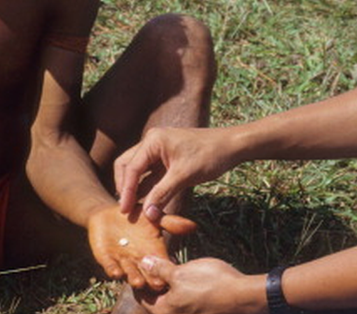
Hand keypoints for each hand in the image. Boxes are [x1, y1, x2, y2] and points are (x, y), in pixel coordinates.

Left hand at [87, 204, 196, 289]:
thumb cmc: (136, 215)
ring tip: (138, 282)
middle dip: (151, 278)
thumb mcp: (154, 217)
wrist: (108, 213)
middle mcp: (140, 261)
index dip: (165, 269)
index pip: (161, 264)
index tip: (170, 274)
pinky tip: (116, 272)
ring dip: (133, 278)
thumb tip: (193, 226)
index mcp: (153, 252)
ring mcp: (123, 262)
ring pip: (129, 273)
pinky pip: (110, 267)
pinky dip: (113, 270)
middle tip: (156, 283)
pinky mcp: (107, 259)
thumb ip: (170, 222)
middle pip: (147, 273)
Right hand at [115, 126, 236, 220]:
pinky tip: (147, 202)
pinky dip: (147, 187)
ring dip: (135, 188)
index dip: (126, 191)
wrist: (232, 146)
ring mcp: (158, 149)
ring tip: (134, 210)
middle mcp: (152, 142)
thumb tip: (147, 214)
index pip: (131, 168)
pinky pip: (150, 173)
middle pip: (127, 166)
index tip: (124, 211)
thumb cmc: (209, 155)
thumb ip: (162, 194)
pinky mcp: (166, 158)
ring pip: (138, 170)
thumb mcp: (184, 176)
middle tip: (127, 210)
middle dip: (125, 188)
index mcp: (153, 141)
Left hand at [136, 256, 259, 313]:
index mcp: (164, 312)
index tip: (142, 264)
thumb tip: (144, 263)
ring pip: (172, 298)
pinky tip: (188, 274)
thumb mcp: (181, 273)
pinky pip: (185, 300)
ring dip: (170, 283)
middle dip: (155, 280)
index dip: (140, 278)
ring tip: (172, 265)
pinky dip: (182, 288)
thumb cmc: (211, 284)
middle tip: (156, 262)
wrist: (244, 296)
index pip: (142, 297)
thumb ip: (160, 270)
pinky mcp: (202, 312)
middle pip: (156, 299)